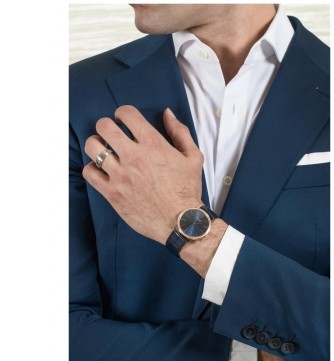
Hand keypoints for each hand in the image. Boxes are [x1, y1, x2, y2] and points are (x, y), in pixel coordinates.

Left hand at [83, 105, 203, 243]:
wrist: (180, 221)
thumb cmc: (187, 190)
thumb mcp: (193, 157)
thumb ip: (180, 132)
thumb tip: (168, 114)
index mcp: (153, 144)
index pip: (127, 114)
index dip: (122, 113)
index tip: (123, 120)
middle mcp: (134, 156)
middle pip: (104, 127)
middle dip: (106, 126)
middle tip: (112, 134)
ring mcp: (120, 175)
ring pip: (92, 147)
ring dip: (96, 145)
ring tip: (104, 151)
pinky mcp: (112, 193)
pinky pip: (89, 172)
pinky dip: (92, 168)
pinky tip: (102, 170)